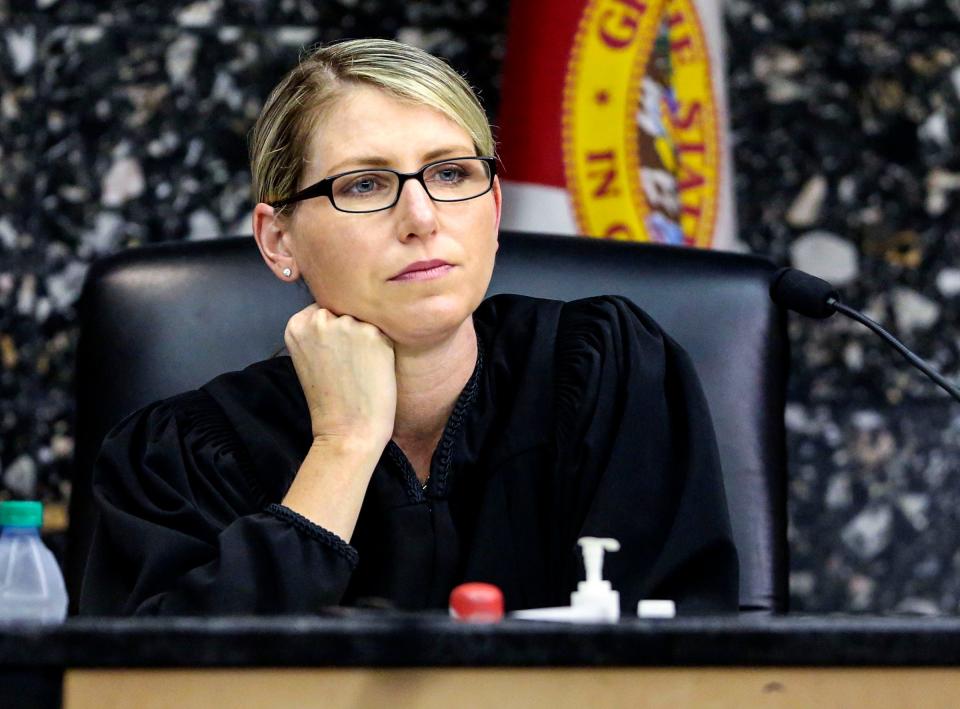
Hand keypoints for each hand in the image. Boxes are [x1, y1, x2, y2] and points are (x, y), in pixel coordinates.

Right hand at [284, 305, 396, 451]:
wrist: (348, 431)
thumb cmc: (330, 399)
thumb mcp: (310, 356)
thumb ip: (319, 331)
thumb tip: (343, 310)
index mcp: (296, 324)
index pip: (324, 309)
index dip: (335, 332)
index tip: (336, 355)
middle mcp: (318, 319)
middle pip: (345, 310)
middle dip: (351, 330)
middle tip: (350, 363)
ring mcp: (345, 324)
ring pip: (365, 318)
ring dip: (369, 337)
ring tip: (362, 367)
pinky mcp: (371, 333)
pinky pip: (384, 330)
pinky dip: (384, 347)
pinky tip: (375, 368)